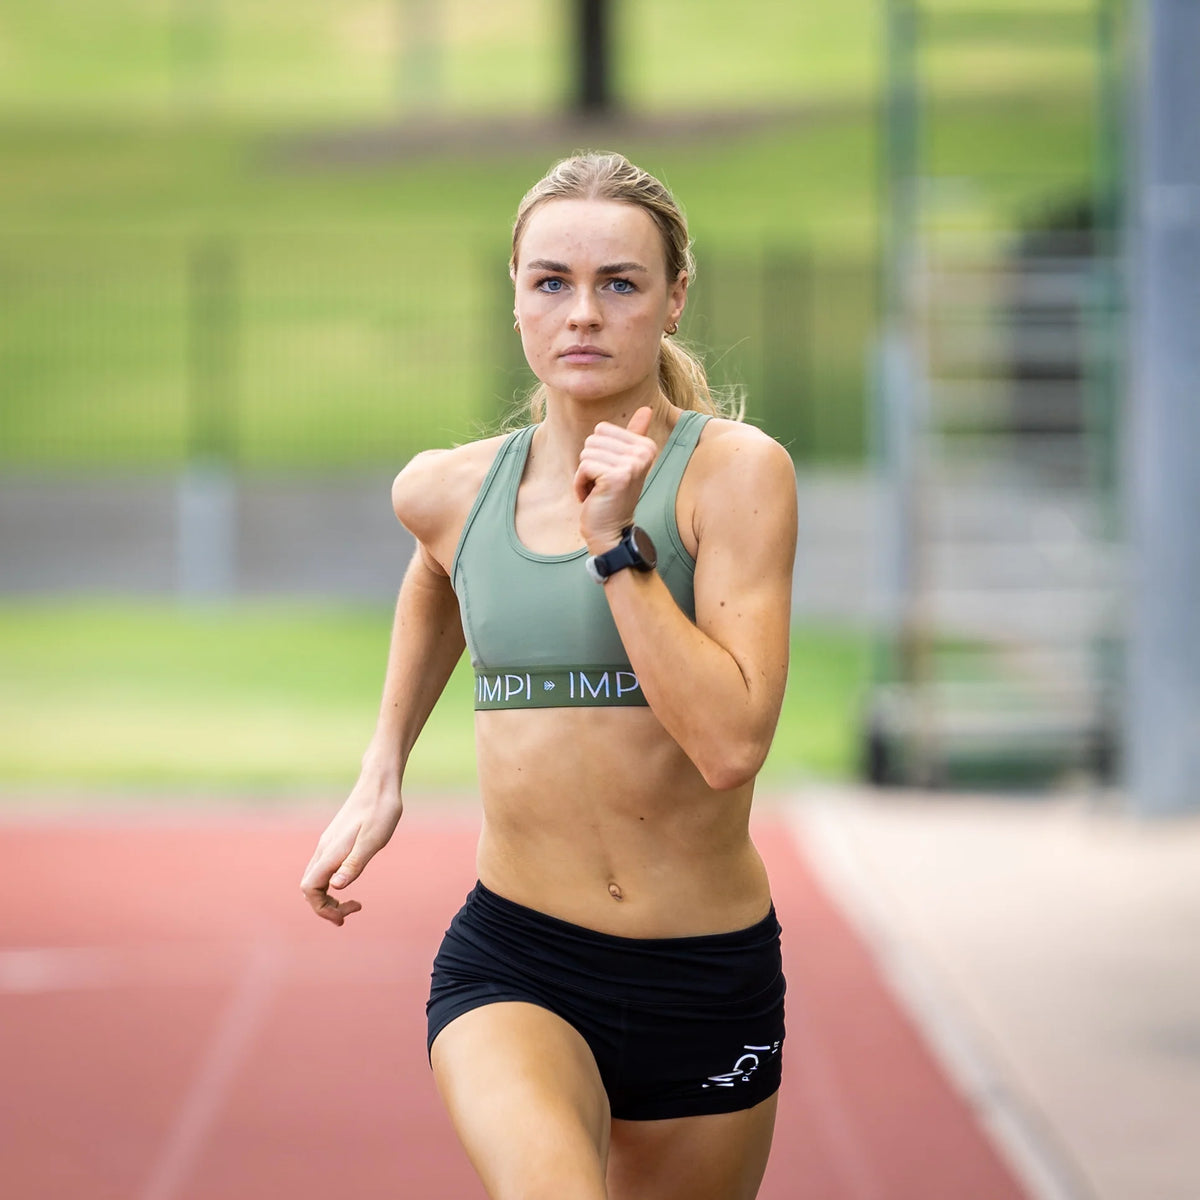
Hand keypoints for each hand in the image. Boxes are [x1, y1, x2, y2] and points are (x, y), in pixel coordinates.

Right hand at [300, 771, 402, 925]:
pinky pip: (325, 868)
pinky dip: (333, 882)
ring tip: (353, 902)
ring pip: (317, 878)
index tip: (346, 915)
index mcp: (331, 852)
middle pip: (310, 887)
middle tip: (353, 910)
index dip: (322, 908)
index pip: (310, 889)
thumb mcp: (373, 840)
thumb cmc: (381, 810)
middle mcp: (324, 849)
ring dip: (329, 896)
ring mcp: (328, 843)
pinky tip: (350, 879)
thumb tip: (336, 887)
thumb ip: (354, 863)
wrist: (379, 782)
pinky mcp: (336, 839)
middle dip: (325, 907)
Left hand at [574, 406, 657, 551]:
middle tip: (603, 484)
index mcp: (646, 445)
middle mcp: (643, 452)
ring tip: (599, 491)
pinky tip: (593, 497)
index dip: (598, 452)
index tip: (609, 473)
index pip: (601, 429)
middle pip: (592, 440)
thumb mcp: (625, 463)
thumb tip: (647, 408)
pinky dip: (581, 485)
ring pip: (586, 454)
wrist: (611, 531)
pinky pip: (583, 467)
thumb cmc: (613, 496)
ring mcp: (631, 464)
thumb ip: (634, 435)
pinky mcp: (616, 476)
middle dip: (589, 464)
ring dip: (584, 475)